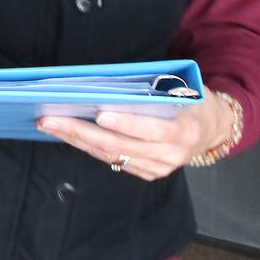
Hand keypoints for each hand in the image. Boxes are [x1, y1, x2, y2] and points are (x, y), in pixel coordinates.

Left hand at [37, 96, 230, 180]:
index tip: (99, 114)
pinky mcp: (148, 173)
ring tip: (49, 125)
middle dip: (80, 131)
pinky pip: (113, 161)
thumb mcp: (183, 90)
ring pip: (111, 155)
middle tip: (49, 120)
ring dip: (76, 140)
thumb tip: (108, 86)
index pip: (152, 131)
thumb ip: (154, 91)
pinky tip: (68, 134)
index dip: (126, 124)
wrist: (211, 129)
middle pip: (120, 145)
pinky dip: (88, 146)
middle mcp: (173, 155)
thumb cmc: (192, 101)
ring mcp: (160, 167)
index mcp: (186, 131)